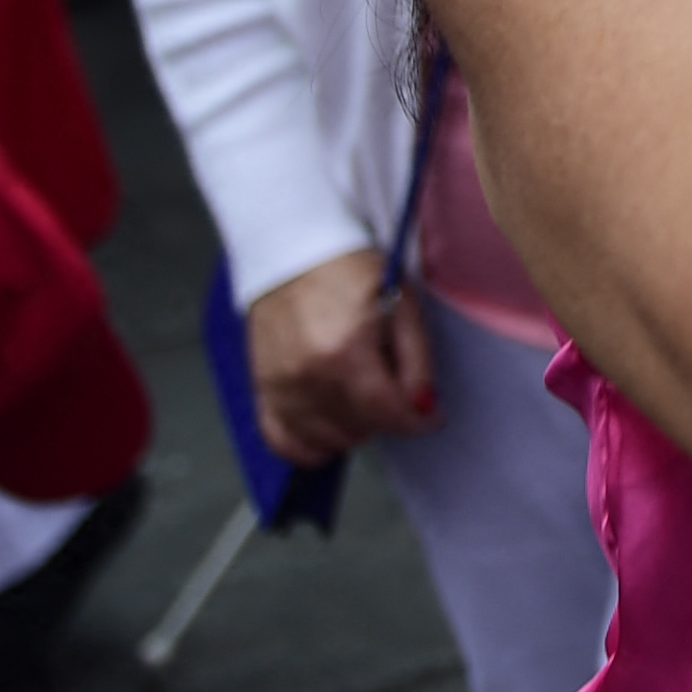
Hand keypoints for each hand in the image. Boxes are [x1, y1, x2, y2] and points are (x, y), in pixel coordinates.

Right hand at [245, 250, 436, 465]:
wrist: (292, 248)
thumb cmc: (346, 269)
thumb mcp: (401, 304)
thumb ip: (417, 364)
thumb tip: (424, 408)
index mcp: (345, 352)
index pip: (389, 414)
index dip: (418, 419)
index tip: (428, 415)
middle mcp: (307, 376)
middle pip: (360, 430)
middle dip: (385, 415)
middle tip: (389, 382)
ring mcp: (280, 386)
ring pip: (327, 441)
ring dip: (353, 427)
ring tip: (359, 391)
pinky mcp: (263, 388)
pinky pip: (284, 442)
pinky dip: (310, 441)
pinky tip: (328, 420)